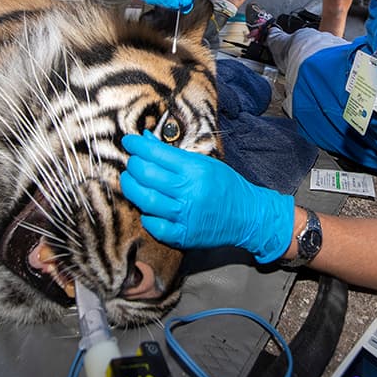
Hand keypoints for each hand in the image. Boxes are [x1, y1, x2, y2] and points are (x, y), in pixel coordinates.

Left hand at [120, 133, 294, 262]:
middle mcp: (189, 192)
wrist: (248, 215)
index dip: (138, 146)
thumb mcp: (204, 163)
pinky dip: (146, 216)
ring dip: (131, 188)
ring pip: (146, 200)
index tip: (129, 141)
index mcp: (195, 170)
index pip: (157, 154)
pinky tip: (146, 208)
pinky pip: (155, 226)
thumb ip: (173, 153)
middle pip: (147, 175)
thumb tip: (147, 140)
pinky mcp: (184, 235)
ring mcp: (185, 215)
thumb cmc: (225, 185)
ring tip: (129, 181)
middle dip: (133, 165)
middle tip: (131, 162)